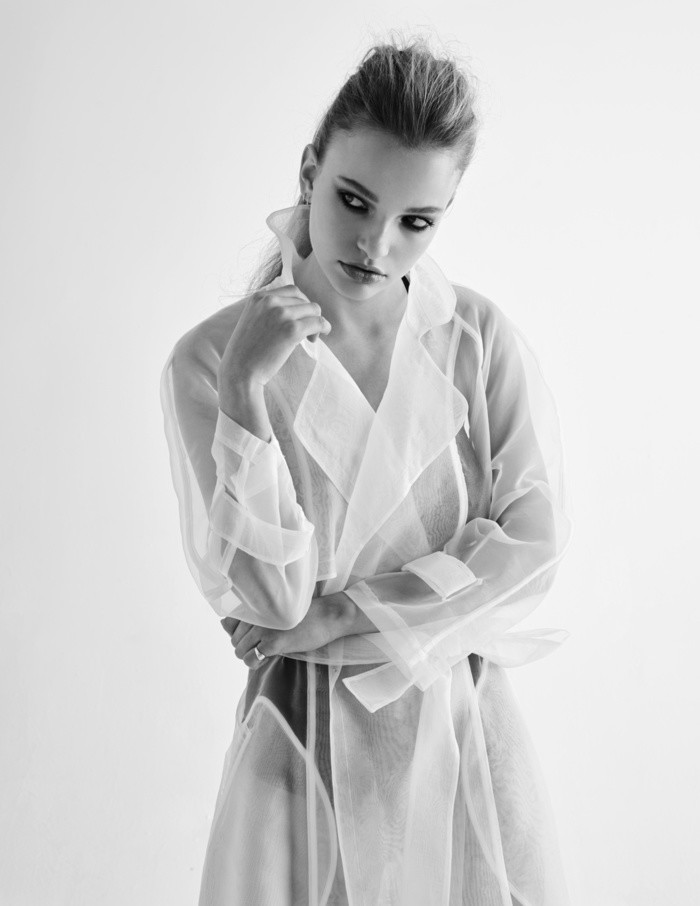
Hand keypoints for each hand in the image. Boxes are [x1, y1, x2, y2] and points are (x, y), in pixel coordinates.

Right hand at [218, 284, 330, 390]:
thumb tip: (296, 309)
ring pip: (313, 309)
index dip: (301, 304)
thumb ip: (268, 310)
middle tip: (307, 332)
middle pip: (304, 300)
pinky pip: (318, 322)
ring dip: (316, 322)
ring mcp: (281, 314)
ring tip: (310, 338)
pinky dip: (324, 328)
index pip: (292, 291)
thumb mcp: (252, 320)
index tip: (300, 318)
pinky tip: (318, 337)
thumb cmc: (246, 352)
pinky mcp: (292, 330)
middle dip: (309, 314)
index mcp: (259, 297)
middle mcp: (270, 301)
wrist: (239, 371)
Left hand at [220, 594, 351, 669]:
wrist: (327, 616)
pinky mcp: (273, 643)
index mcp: (257, 604)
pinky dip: (255, 663)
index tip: (253, 634)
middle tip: (262, 645)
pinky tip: (266, 659)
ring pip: (240, 650)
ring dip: (249, 655)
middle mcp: (257, 614)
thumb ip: (249, 616)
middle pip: (234, 638)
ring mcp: (263, 628)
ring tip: (265, 652)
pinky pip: (251, 659)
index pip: (229, 622)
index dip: (238, 632)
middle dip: (245, 645)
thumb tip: (223, 624)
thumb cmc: (303, 612)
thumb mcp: (274, 610)